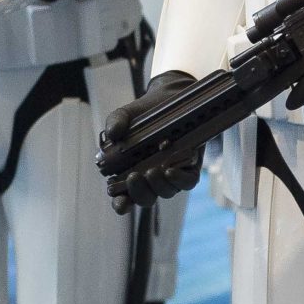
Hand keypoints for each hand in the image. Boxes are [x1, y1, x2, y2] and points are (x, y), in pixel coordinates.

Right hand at [101, 70, 201, 209]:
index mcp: (131, 172)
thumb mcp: (126, 115)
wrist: (171, 99)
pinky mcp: (190, 167)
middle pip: (146, 198)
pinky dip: (179, 179)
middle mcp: (151, 178)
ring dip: (159, 185)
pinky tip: (171, 170)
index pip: (124, 197)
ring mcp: (171, 175)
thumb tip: (113, 133)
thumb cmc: (145, 113)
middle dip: (139, 192)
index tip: (120, 204)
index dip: (121, 204)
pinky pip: (187, 181)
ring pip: (166, 192)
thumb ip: (116, 122)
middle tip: (134, 176)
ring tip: (153, 170)